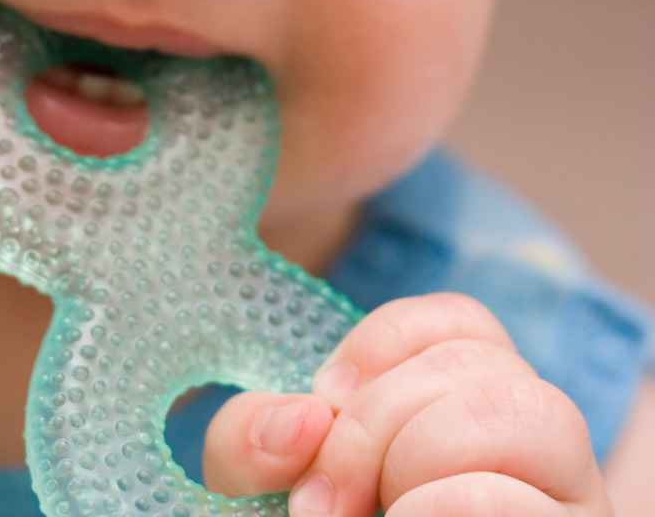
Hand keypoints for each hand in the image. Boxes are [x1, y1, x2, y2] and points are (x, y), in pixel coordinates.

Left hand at [203, 293, 611, 515]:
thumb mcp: (269, 482)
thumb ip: (254, 437)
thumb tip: (301, 418)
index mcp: (472, 407)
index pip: (464, 321)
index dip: (382, 343)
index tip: (322, 402)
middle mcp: (535, 450)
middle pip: (482, 362)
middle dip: (377, 418)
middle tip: (326, 496)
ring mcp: (565, 502)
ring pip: (529, 412)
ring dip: (421, 455)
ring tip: (379, 515)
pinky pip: (511, 499)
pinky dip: (441, 506)